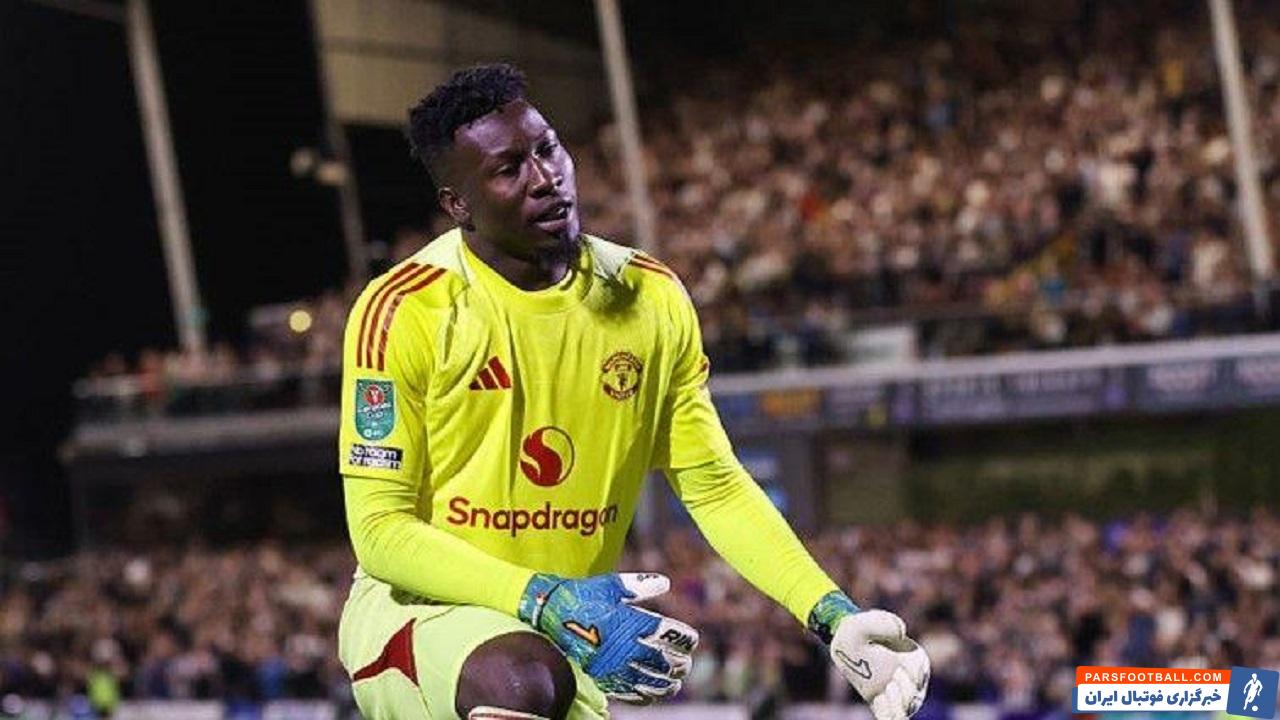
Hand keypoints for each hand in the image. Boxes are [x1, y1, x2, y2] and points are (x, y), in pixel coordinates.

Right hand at [518, 572, 698, 703]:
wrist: (550, 616)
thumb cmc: (583, 597)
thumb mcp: (611, 585)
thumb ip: (639, 585)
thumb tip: (665, 583)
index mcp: (633, 623)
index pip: (672, 636)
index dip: (686, 639)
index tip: (690, 639)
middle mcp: (628, 648)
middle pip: (667, 663)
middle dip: (681, 663)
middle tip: (685, 661)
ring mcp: (616, 667)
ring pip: (654, 683)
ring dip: (670, 683)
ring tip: (675, 680)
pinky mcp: (604, 678)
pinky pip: (633, 694)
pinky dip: (648, 695)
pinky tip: (654, 692)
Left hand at [809, 592, 928, 719]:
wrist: (844, 642)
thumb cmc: (858, 630)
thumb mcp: (865, 623)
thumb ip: (883, 623)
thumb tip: (901, 633)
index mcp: (912, 657)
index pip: (921, 670)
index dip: (914, 674)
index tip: (898, 669)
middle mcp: (908, 677)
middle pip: (915, 694)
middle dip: (906, 692)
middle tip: (890, 682)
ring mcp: (895, 692)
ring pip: (905, 709)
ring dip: (897, 706)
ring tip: (883, 694)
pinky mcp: (880, 701)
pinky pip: (889, 717)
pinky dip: (889, 717)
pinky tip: (880, 707)